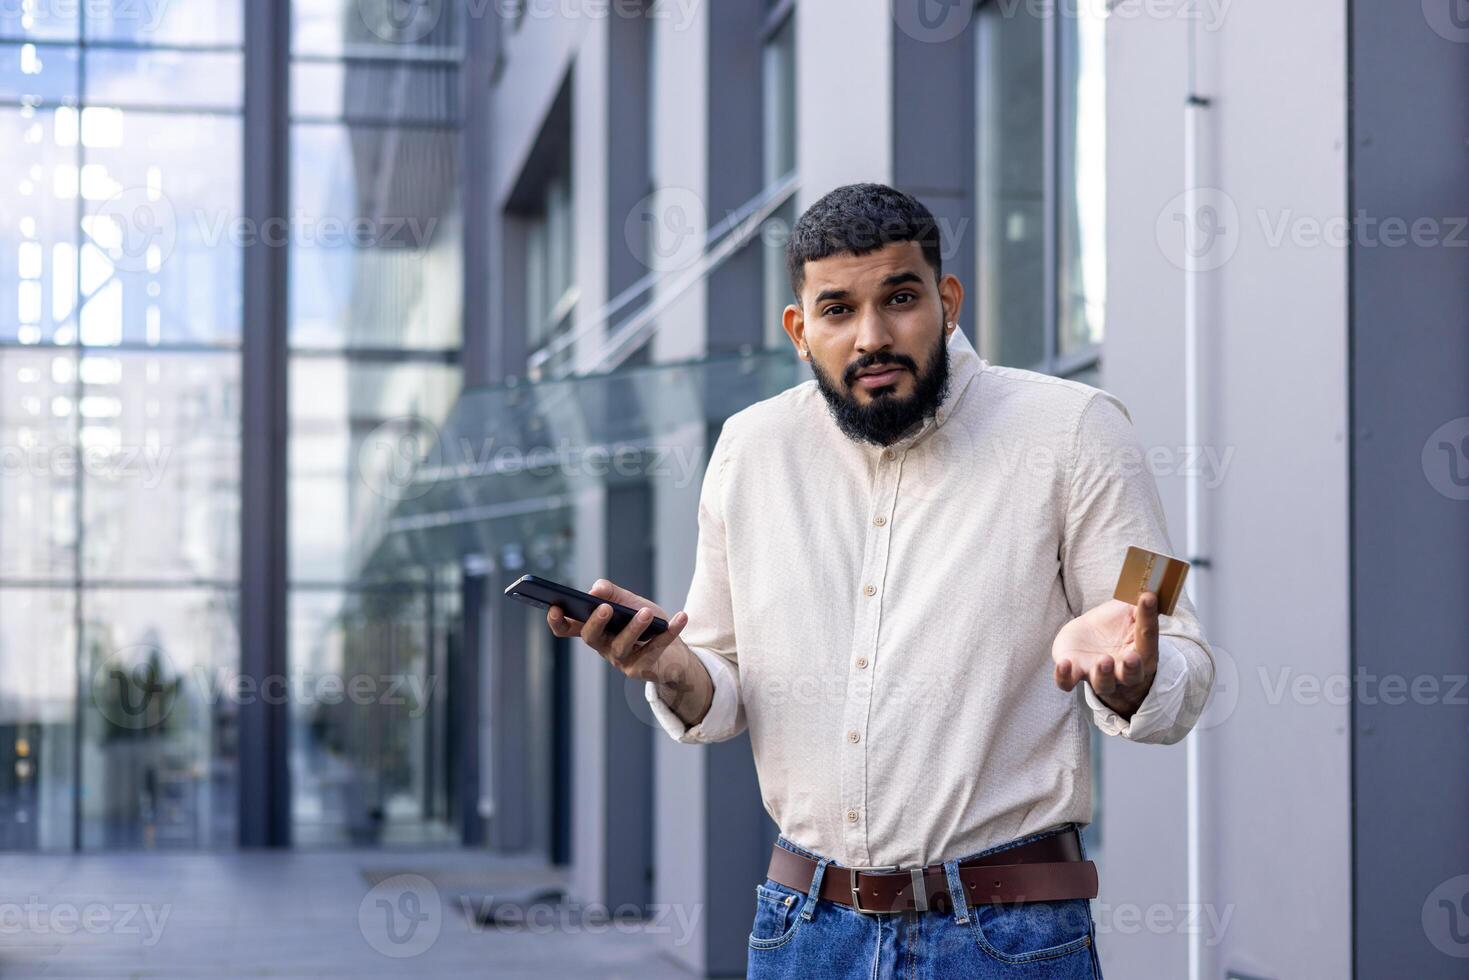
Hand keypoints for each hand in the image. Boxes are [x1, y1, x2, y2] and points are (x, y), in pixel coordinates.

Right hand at [544, 579, 710, 725]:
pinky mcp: (641, 670)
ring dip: (635, 627)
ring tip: (647, 613)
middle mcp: (603, 646)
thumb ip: (612, 593)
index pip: (567, 628)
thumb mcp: (629, 603)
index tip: (554, 606)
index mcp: (595, 629)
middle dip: (596, 622)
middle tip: (605, 607)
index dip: (557, 621)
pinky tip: (680, 617)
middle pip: (591, 637)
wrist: (674, 654)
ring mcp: (621, 661)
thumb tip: (596, 589)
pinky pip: (655, 649)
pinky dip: (670, 632)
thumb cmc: (646, 625)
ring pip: (622, 646)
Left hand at [1051, 592, 1159, 718]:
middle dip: (1131, 668)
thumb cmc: (1116, 625)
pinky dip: (1065, 676)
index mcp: (1142, 652)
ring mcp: (1097, 674)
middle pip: (1131, 676)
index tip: (1146, 598)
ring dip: (1103, 674)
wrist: (1091, 637)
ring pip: (1103, 684)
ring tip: (1104, 660)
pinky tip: (1064, 663)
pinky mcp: (1075, 672)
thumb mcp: (1129, 612)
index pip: (1148, 637)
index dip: (1149, 619)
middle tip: (1131, 657)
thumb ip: (1139, 606)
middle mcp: (1122, 671)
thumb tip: (1148, 591)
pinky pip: (1068, 682)